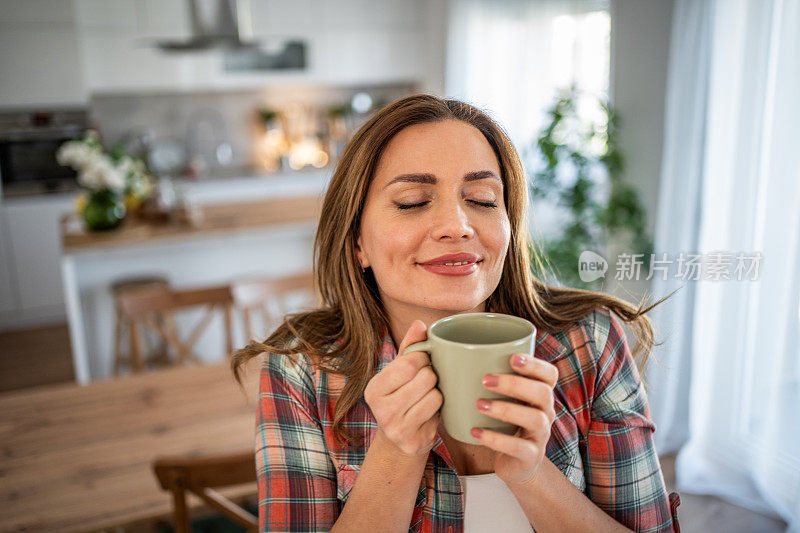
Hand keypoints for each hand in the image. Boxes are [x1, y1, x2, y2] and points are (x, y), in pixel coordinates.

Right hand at [364, 320, 442, 457]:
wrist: (398, 442)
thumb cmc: (400, 398)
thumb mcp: (399, 373)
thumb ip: (409, 347)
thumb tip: (420, 323)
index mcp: (374, 388)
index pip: (409, 363)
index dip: (424, 358)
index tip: (423, 362)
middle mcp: (381, 410)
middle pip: (425, 378)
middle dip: (432, 376)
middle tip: (427, 381)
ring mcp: (397, 428)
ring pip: (435, 395)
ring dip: (437, 393)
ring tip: (427, 397)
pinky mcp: (414, 441)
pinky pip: (439, 414)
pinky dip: (439, 410)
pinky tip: (429, 413)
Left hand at [470, 353, 558, 486]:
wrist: (515, 463)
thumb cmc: (503, 422)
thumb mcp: (503, 400)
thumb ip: (490, 378)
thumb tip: (448, 353)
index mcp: (541, 393)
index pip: (549, 374)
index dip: (535, 364)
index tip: (512, 357)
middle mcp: (547, 412)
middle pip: (543, 393)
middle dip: (515, 384)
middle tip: (486, 379)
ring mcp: (541, 435)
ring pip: (535, 419)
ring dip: (506, 409)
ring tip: (480, 405)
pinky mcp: (531, 456)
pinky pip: (518, 447)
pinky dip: (495, 439)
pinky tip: (475, 431)